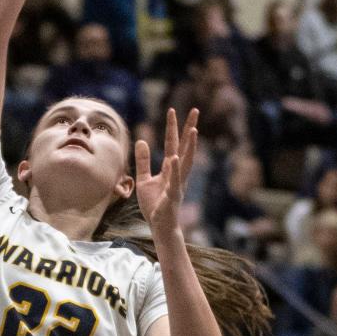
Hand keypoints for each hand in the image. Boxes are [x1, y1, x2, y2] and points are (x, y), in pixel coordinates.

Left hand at [135, 108, 197, 240]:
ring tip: (193, 130)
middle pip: (184, 147)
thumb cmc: (154, 205)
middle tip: (195, 110)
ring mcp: (178, 183)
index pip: (172, 143)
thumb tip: (141, 140)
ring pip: (186, 161)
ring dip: (190, 146)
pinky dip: (175, 169)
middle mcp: (178, 172)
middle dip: (189, 129)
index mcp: (170, 168)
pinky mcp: (173, 195)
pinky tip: (174, 157)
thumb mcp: (144, 180)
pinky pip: (175, 180)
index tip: (172, 110)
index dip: (172, 127)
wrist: (159, 226)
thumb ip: (143, 161)